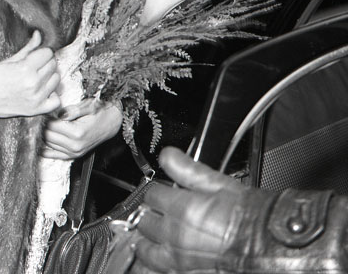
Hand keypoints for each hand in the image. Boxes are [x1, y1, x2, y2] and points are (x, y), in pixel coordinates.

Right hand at [0, 31, 60, 119]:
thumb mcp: (9, 60)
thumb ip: (28, 48)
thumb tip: (38, 34)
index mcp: (25, 69)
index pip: (48, 53)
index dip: (42, 51)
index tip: (36, 55)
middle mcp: (33, 84)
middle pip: (53, 65)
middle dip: (45, 62)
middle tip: (34, 65)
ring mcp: (36, 98)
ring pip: (56, 80)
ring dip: (49, 76)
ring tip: (37, 77)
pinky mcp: (36, 110)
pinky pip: (56, 101)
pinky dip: (52, 95)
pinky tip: (44, 91)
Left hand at [41, 98, 121, 159]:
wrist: (112, 123)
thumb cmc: (100, 111)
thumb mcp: (89, 105)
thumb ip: (73, 110)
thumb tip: (59, 114)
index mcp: (77, 132)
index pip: (51, 125)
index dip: (45, 116)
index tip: (43, 109)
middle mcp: (74, 145)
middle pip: (47, 136)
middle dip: (42, 125)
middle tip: (41, 115)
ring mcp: (74, 153)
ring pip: (48, 144)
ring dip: (43, 134)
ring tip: (43, 123)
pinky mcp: (73, 156)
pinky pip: (54, 154)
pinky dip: (46, 148)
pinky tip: (41, 141)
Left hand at [133, 146, 245, 273]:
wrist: (273, 249)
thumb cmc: (252, 219)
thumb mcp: (220, 186)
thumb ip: (188, 169)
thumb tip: (167, 155)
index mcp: (182, 209)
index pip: (151, 195)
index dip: (158, 191)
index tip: (163, 192)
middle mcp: (175, 237)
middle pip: (144, 221)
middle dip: (149, 214)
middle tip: (159, 212)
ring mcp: (178, 261)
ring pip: (144, 250)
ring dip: (145, 241)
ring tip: (150, 237)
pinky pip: (155, 272)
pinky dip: (151, 266)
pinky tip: (153, 262)